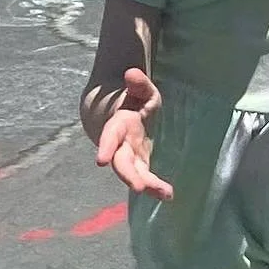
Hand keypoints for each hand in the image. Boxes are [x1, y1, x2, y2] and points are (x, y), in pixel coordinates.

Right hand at [95, 68, 173, 198]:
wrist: (125, 114)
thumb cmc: (135, 100)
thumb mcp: (141, 89)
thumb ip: (139, 83)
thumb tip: (131, 73)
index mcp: (119, 125)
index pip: (110, 136)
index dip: (105, 147)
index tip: (100, 161)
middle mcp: (120, 145)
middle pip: (121, 162)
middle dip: (128, 175)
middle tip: (138, 188)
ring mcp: (130, 157)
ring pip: (134, 174)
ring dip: (147, 185)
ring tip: (165, 193)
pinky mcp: (140, 165)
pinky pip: (146, 178)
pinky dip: (155, 188)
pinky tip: (168, 196)